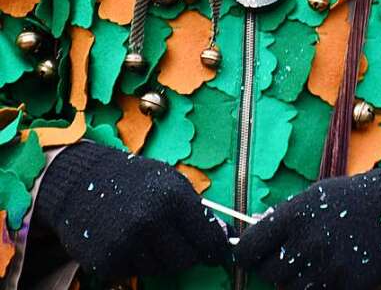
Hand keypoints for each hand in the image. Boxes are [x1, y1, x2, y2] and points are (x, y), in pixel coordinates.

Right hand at [35, 143, 229, 279]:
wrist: (81, 181)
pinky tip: (127, 242)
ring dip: (160, 259)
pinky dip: (136, 262)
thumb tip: (225, 238)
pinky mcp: (106, 261)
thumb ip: (197, 211)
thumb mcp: (171, 182)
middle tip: (180, 244)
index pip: (206, 237)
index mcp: (172, 198)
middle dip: (188, 255)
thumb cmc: (133, 180)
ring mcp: (126, 243)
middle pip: (185, 260)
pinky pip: (134, 273)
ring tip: (148, 236)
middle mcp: (150, 221)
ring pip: (160, 270)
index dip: (216, 248)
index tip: (218, 253)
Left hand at [235, 164, 380, 289]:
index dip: (249, 255)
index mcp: (293, 215)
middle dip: (278, 269)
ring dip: (301, 281)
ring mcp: (327, 265)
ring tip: (319, 262)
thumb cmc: (353, 199)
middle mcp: (306, 241)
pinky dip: (326, 286)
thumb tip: (254, 232)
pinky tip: (338, 268)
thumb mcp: (316, 195)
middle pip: (270, 274)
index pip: (249, 249)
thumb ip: (285, 217)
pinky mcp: (346, 283)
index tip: (256, 256)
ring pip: (293, 289)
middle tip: (295, 258)